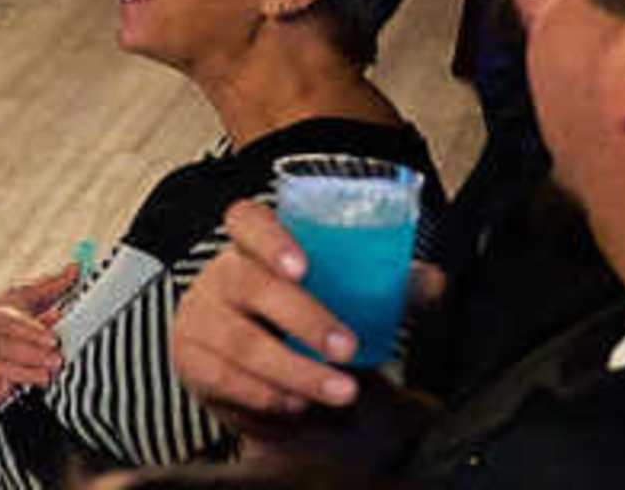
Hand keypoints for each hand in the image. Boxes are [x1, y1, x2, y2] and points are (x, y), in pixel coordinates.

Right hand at [0, 263, 80, 397]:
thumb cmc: (8, 316)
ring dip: (22, 373)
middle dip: (31, 354)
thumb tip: (76, 268)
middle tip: (56, 359)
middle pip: (4, 346)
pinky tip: (9, 392)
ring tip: (46, 376)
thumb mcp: (26, 297)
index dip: (30, 330)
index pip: (10, 321)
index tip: (52, 337)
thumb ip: (51, 285)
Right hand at [168, 199, 369, 423]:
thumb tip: (432, 279)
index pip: (246, 221)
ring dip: (295, 370)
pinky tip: (294, 404)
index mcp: (253, 246)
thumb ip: (387, 286)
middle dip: (302, 318)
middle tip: (348, 349)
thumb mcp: (343, 299)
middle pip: (249, 284)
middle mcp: (221, 275)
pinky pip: (222, 377)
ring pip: (240, 340)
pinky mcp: (192, 359)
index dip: (270, 238)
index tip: (302, 267)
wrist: (260, 372)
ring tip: (340, 392)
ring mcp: (200, 316)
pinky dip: (264, 395)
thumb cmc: (301, 322)